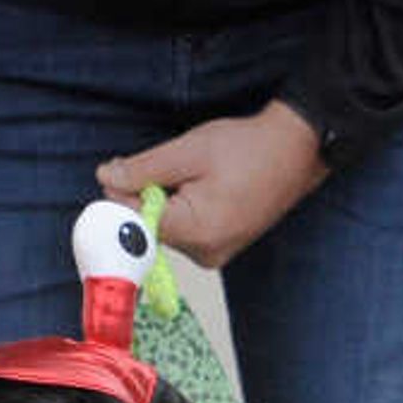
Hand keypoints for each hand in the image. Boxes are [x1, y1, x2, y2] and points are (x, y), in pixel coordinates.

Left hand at [99, 100, 326, 268]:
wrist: (296, 150)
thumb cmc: (249, 148)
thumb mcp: (188, 151)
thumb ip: (142, 170)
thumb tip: (105, 179)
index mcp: (195, 231)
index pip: (134, 223)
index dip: (121, 195)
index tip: (123, 170)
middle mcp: (204, 253)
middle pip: (149, 227)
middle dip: (148, 194)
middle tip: (174, 165)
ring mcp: (215, 254)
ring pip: (166, 227)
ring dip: (168, 199)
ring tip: (199, 174)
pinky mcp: (220, 247)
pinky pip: (186, 230)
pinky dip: (184, 207)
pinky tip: (206, 186)